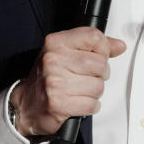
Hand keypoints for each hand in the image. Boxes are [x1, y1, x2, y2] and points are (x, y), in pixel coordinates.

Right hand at [10, 27, 125, 136]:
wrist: (25, 105)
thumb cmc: (46, 77)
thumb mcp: (65, 52)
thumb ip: (93, 46)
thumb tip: (118, 46)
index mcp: (56, 43)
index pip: (94, 37)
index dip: (104, 48)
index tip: (100, 54)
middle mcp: (54, 60)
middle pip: (100, 64)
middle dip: (100, 74)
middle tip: (88, 76)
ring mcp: (55, 82)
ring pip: (98, 86)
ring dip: (94, 92)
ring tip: (81, 90)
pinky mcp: (59, 104)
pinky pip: (91, 104)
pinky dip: (90, 106)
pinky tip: (79, 101)